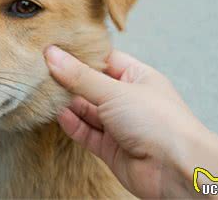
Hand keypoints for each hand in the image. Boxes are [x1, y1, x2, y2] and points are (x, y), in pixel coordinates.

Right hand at [44, 46, 206, 198]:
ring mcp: (120, 125)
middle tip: (41, 69)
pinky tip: (60, 114)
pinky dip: (73, 124)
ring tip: (44, 91)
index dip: (81, 55)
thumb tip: (52, 55)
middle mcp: (129, 100)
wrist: (176, 170)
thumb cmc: (158, 121)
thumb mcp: (115, 91)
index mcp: (138, 77)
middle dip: (69, 80)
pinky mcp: (111, 148)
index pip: (104, 59)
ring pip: (87, 110)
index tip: (54, 48)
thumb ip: (80, 76)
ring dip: (68, 103)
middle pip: (92, 85)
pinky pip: (87, 133)